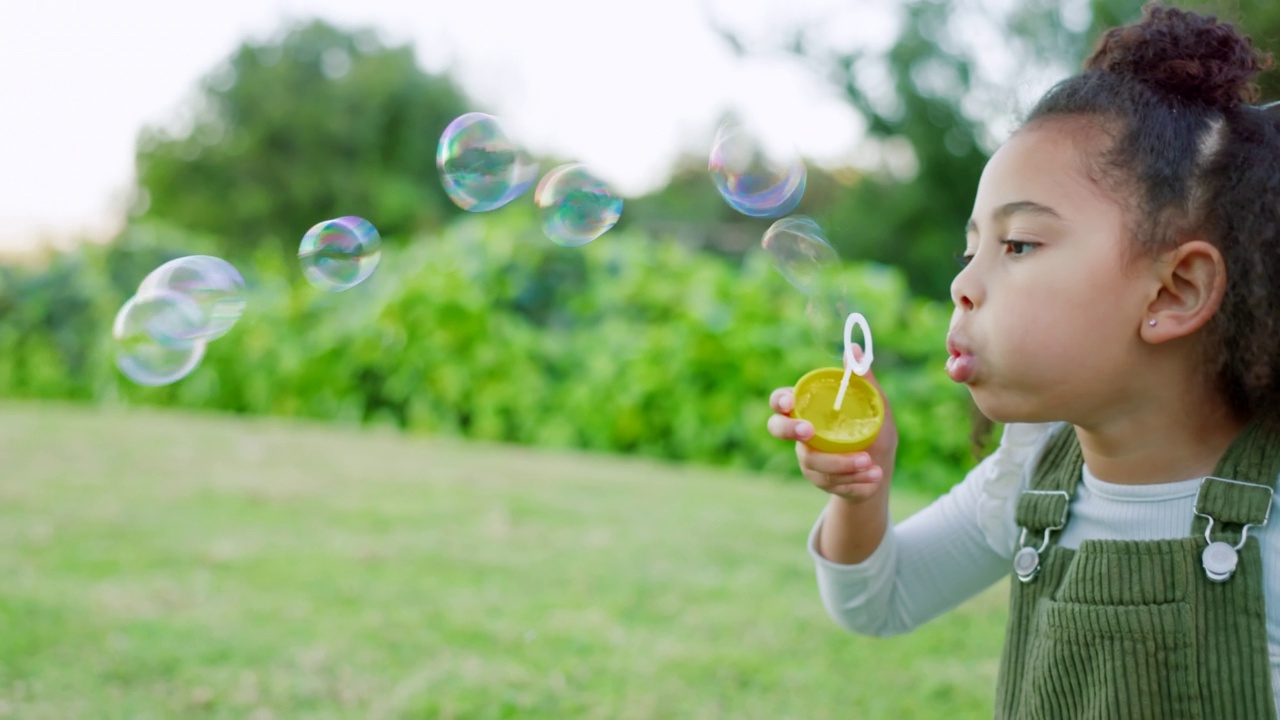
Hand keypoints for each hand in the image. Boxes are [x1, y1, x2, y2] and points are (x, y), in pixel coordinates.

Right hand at [766, 345, 898, 501]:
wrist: (880, 471)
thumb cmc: (875, 431)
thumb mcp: (876, 405)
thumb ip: (864, 379)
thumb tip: (854, 348)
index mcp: (809, 408)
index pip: (781, 400)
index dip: (779, 400)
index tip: (790, 401)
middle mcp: (801, 433)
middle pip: (777, 428)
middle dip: (789, 429)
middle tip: (810, 432)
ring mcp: (807, 457)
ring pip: (813, 461)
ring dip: (841, 463)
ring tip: (869, 462)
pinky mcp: (818, 478)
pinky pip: (830, 480)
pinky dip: (854, 479)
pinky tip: (873, 476)